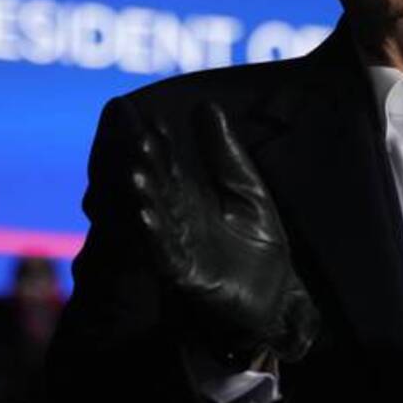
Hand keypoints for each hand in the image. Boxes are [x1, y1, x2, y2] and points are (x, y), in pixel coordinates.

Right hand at [129, 100, 319, 366]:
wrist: (276, 296)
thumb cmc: (258, 244)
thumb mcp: (247, 190)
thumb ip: (225, 154)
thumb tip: (205, 106)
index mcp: (187, 196)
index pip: (164, 162)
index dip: (151, 137)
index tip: (131, 108)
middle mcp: (175, 219)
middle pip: (153, 185)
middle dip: (140, 159)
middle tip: (125, 130)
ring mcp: (177, 247)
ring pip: (155, 217)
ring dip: (143, 196)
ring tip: (134, 171)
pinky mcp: (186, 276)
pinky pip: (166, 254)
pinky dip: (155, 235)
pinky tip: (146, 216)